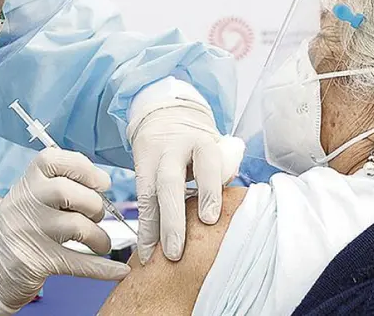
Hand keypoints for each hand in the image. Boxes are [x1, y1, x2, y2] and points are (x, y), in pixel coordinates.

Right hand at [0, 148, 130, 313]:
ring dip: (99, 237)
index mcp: (25, 183)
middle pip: (67, 191)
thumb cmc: (23, 228)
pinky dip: (103, 268)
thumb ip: (58, 184)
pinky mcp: (37, 262)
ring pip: (76, 226)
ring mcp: (28, 233)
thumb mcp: (30, 198)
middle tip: (98, 215)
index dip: (83, 167)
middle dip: (94, 204)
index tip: (101, 182)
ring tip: (100, 242)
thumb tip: (102, 182)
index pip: (52, 159)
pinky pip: (78, 262)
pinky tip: (118, 271)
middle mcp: (23, 204)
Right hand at [129, 100, 244, 263]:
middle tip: (176, 251)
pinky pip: (140, 201)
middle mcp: (174, 149)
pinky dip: (143, 227)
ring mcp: (152, 159)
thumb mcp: (217, 146)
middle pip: (169, 183)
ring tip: (154, 258)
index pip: (206, 165)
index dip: (208, 191)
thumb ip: (226, 171)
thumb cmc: (198, 141)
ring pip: (148, 195)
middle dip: (172, 220)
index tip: (209, 219)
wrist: (165, 115)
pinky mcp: (138, 169)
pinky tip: (146, 248)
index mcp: (201, 141)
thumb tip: (235, 204)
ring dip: (151, 229)